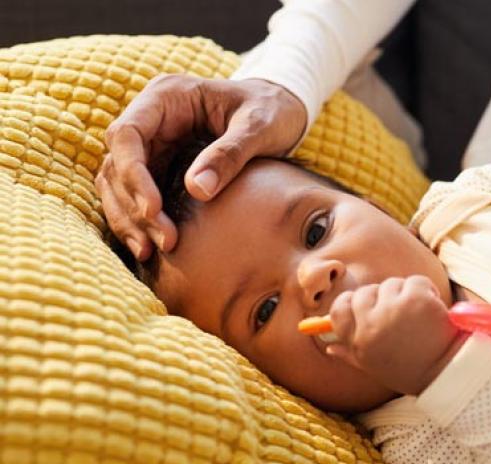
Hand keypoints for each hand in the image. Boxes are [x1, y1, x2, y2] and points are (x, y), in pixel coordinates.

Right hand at [97, 74, 306, 259]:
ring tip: (150, 251)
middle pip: (119, 163)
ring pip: (120, 183)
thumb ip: (230, 154)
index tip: (153, 209)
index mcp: (166, 97)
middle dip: (133, 205)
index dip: (133, 174)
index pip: (127, 134)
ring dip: (130, 219)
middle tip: (163, 240)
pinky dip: (139, 221)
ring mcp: (153, 143)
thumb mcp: (259, 127)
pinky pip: (137, 195)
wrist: (284, 111)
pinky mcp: (161, 166)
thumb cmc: (272, 111)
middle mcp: (151, 118)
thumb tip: (197, 190)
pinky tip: (150, 249)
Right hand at [325, 276, 460, 395]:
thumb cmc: (410, 370)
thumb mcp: (374, 366)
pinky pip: (415, 281)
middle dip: (381, 296)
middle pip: (365, 292)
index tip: (366, 305)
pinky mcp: (417, 300)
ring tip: (418, 315)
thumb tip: (330, 347)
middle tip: (399, 311)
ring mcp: (394, 310)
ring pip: (392, 284)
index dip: (350, 303)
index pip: (339, 309)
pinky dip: (425, 290)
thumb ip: (350, 354)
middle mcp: (372, 324)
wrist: (447, 373)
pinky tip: (432, 308)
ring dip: (405, 293)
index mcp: (359, 341)